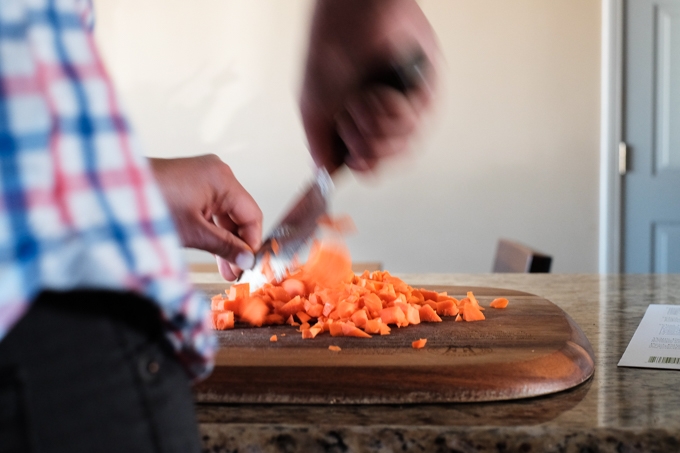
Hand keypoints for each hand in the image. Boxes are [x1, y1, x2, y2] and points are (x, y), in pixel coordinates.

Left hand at [150, 155, 262, 280]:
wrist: (110, 190)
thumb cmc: (147, 202)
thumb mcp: (192, 232)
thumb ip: (224, 246)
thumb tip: (245, 259)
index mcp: (221, 179)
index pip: (252, 215)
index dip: (252, 242)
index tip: (247, 263)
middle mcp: (216, 173)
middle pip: (239, 215)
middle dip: (237, 244)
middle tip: (235, 270)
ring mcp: (203, 176)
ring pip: (224, 214)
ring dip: (224, 240)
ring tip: (223, 267)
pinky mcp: (190, 183)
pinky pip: (210, 208)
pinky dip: (211, 229)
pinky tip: (210, 249)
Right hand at [300, 0, 437, 172]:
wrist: (351, 17)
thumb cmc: (330, 51)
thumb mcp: (313, 108)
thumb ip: (319, 145)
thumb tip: (325, 172)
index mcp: (359, 124)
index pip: (369, 163)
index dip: (363, 167)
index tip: (353, 161)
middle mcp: (384, 119)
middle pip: (386, 161)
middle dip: (364, 144)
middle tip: (350, 118)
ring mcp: (406, 108)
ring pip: (401, 147)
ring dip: (375, 124)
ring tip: (362, 98)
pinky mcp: (425, 94)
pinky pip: (415, 125)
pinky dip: (391, 111)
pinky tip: (378, 91)